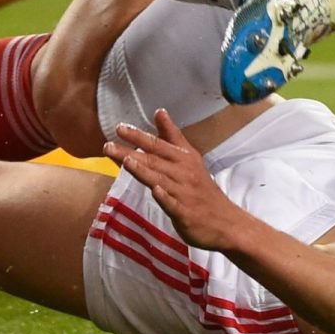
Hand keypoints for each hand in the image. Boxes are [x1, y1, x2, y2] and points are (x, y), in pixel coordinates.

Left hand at [104, 111, 251, 251]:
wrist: (226, 222)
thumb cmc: (202, 189)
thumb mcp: (190, 158)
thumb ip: (172, 136)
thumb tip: (159, 111)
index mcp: (185, 157)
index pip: (158, 144)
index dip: (139, 135)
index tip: (119, 127)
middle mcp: (184, 172)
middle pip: (154, 159)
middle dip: (131, 151)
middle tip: (108, 144)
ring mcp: (184, 193)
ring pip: (161, 179)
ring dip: (144, 170)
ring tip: (126, 161)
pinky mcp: (185, 213)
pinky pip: (174, 204)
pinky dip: (165, 197)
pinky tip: (155, 191)